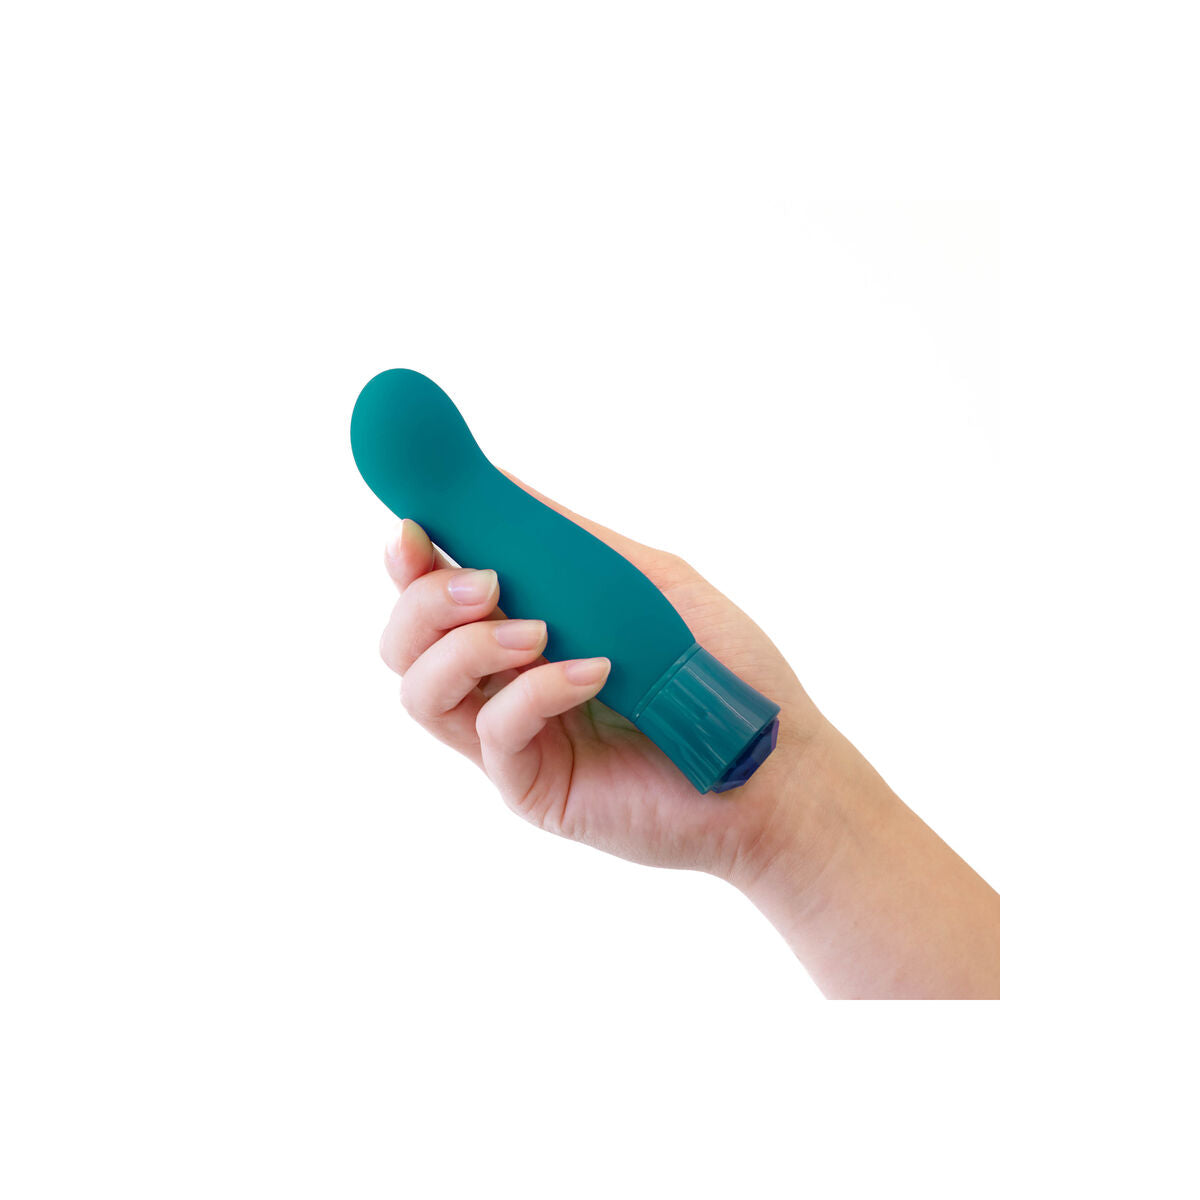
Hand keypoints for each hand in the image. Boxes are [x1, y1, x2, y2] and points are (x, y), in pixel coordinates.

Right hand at [378, 474, 828, 883]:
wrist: (777, 763)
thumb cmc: (724, 668)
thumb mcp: (645, 580)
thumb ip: (568, 542)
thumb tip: (498, 481)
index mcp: (523, 628)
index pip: (434, 594)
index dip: (410, 558)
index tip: (413, 525)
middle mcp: (504, 683)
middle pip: (404, 644)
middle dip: (423, 602)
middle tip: (484, 583)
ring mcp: (513, 739)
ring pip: (421, 691)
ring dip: (465, 646)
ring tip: (538, 630)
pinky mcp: (531, 786)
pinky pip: (493, 733)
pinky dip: (534, 690)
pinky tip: (592, 673)